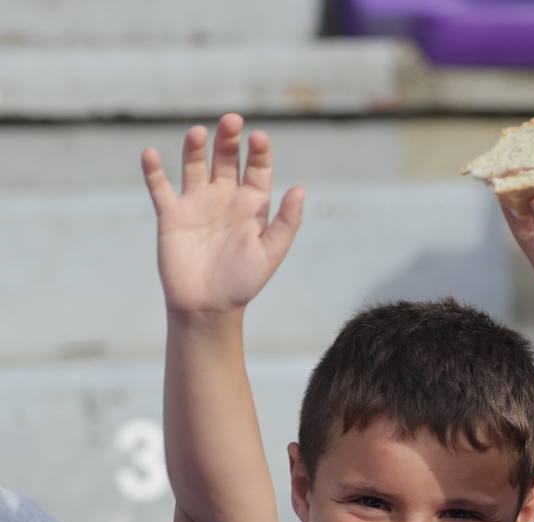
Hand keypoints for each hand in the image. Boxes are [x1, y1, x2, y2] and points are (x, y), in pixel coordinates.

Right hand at [142, 113, 303, 316]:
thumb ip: (286, 222)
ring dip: (195, 147)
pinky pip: (160, 187)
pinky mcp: (171, 215)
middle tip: (231, 120)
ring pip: (194, 165)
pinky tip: (150, 154)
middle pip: (226, 159)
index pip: (257, 169)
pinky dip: (153, 171)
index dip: (258, 152)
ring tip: (198, 132)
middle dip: (228, 139)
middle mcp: (224, 198)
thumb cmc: (244, 282)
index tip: (258, 137)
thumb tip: (300, 190)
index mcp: (252, 205)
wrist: (208, 306)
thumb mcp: (271, 253)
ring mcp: (196, 203)